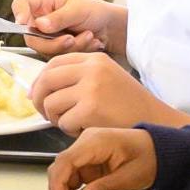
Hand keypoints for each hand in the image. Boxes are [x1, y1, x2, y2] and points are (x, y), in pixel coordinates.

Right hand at [12, 0, 120, 56]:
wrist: (110, 28)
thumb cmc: (94, 11)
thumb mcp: (78, 9)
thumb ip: (59, 17)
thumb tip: (40, 25)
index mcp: (43, 4)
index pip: (21, 4)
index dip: (19, 13)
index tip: (24, 22)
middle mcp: (41, 21)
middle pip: (30, 37)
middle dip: (53, 42)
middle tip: (71, 38)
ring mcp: (47, 37)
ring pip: (45, 51)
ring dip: (70, 47)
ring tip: (89, 36)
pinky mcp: (55, 51)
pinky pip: (58, 58)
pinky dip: (76, 51)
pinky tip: (90, 42)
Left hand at [30, 53, 174, 133]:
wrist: (154, 120)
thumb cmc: (128, 105)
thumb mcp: (105, 79)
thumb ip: (76, 78)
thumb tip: (35, 90)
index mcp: (94, 59)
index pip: (53, 63)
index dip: (40, 81)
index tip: (37, 95)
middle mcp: (92, 69)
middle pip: (46, 80)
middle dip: (39, 100)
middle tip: (46, 115)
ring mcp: (91, 87)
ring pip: (51, 103)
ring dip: (57, 119)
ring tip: (73, 123)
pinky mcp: (91, 109)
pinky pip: (64, 122)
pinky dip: (70, 131)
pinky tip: (85, 130)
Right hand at [47, 127, 158, 189]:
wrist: (162, 152)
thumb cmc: (151, 158)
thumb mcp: (129, 177)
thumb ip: (104, 189)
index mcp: (96, 141)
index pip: (66, 161)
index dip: (58, 183)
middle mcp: (87, 142)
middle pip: (62, 166)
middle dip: (58, 189)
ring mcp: (86, 151)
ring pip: (65, 172)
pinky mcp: (89, 160)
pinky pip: (74, 174)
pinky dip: (72, 189)